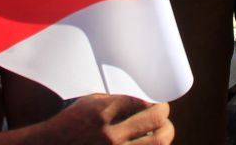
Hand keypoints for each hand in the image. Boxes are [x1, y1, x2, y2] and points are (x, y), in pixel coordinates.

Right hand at [38, 95, 173, 143]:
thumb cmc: (71, 123)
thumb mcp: (88, 103)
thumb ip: (114, 99)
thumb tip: (142, 96)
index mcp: (102, 113)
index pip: (142, 101)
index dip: (154, 99)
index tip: (156, 100)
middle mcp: (110, 135)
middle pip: (156, 120)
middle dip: (163, 113)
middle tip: (162, 112)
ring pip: (158, 142)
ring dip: (165, 132)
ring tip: (163, 128)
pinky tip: (152, 142)